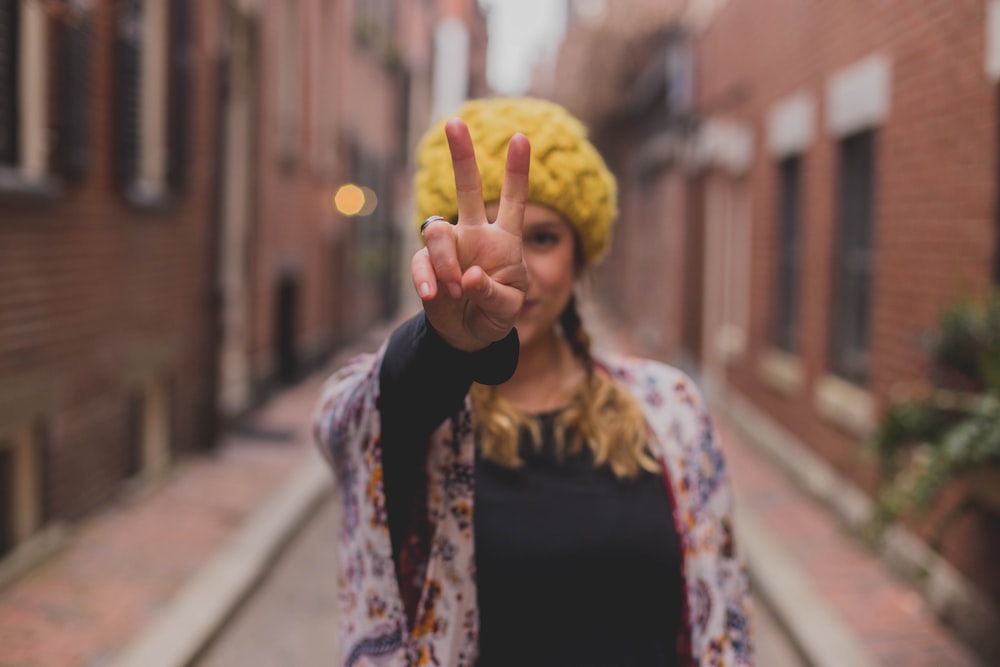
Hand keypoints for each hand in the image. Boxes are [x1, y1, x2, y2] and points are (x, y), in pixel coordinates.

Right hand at [411, 119, 529, 351]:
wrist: (468, 335)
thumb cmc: (495, 315)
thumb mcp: (507, 309)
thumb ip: (493, 293)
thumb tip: (468, 276)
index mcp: (504, 240)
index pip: (513, 200)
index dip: (517, 170)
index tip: (522, 137)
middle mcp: (475, 235)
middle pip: (467, 189)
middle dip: (462, 156)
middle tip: (454, 122)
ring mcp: (449, 248)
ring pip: (438, 232)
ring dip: (445, 261)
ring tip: (455, 289)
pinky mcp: (427, 265)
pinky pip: (421, 262)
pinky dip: (426, 278)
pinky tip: (433, 294)